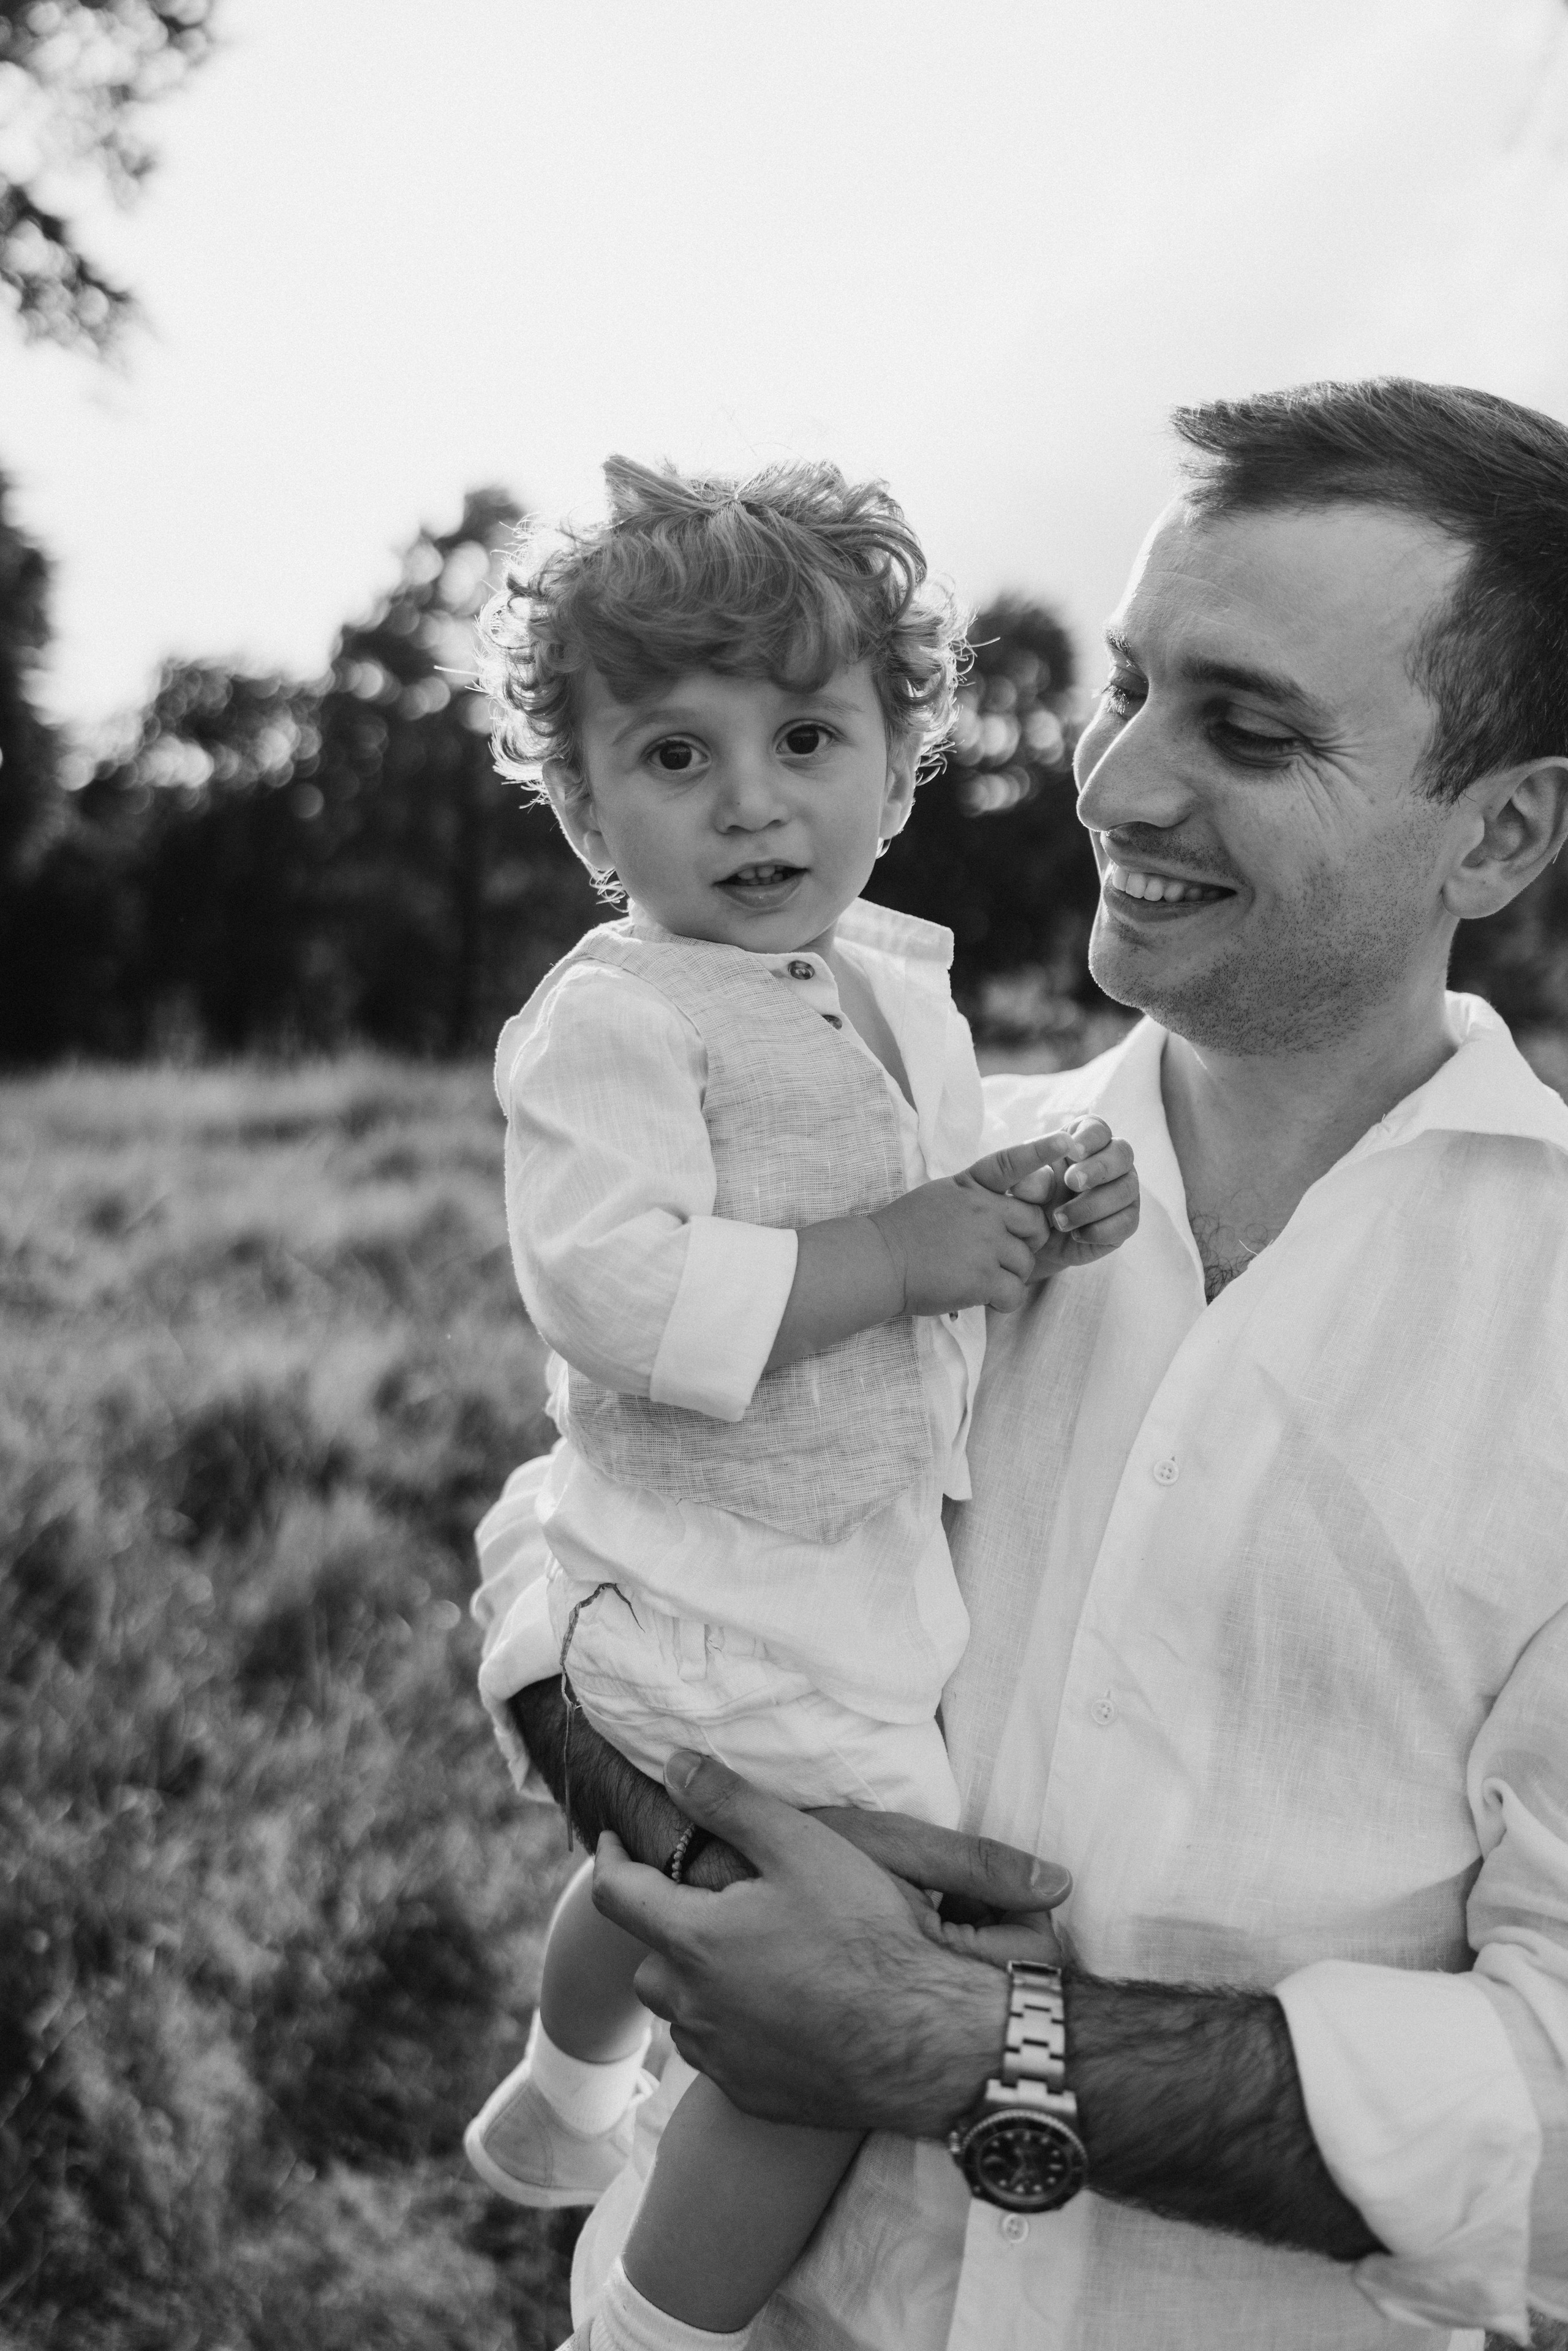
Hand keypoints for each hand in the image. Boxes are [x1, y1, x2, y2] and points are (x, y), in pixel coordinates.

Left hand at [592, 1750, 1070, 2133]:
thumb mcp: (802, 1848)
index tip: (610, 1840)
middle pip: (649, 1960)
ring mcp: (723, 2060)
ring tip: (750, 1957)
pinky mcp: (755, 2097)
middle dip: (665, 1928)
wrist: (926, 2040)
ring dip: (699, 1984)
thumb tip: (674, 1766)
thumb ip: (730, 1803)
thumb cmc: (867, 1936)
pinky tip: (781, 2009)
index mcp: (694, 1942)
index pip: (616, 1894)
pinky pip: (722, 2056)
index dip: (607, 1858)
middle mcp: (694, 2008)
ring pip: (684, 2013)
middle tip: (709, 1903)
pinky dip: (734, 2029)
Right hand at [868, 1136, 1058, 1315]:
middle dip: (1026, 1244)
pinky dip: (1003, 1301)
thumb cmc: (904, 1232)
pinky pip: (1015, 1292)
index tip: (1068, 1140)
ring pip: (1026, 1263)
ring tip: (977, 1279)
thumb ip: (974, 1196)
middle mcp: (984, 1210)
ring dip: (1009, 1277)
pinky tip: (981, 1298)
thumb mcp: (940, 1196)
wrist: (877, 1263)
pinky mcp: (981, 1278)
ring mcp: (985, 1244)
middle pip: (1035, 1224)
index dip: (1042, 1150)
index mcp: (972, 1185)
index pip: (1013, 1162)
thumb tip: (1004, 1208)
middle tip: (998, 1256)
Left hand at [992, 1116, 1138, 1276]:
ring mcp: (1122, 1191)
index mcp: (1084, 1141)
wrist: (1034, 1239)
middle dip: (1099, 1168)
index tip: (1073, 1151)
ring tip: (1060, 1219)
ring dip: (1093, 1205)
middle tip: (1072, 1182)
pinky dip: (1102, 1229)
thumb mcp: (1020, 1188)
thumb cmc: (1028, 1200)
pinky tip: (1078, 1235)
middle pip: (1123, 1153)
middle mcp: (1110, 1162)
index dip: (1090, 1138)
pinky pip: (1127, 1222)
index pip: (1098, 1129)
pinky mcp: (1125, 1220)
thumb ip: (1026, 1179)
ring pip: (1126, 1190)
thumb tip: (1032, 1178)